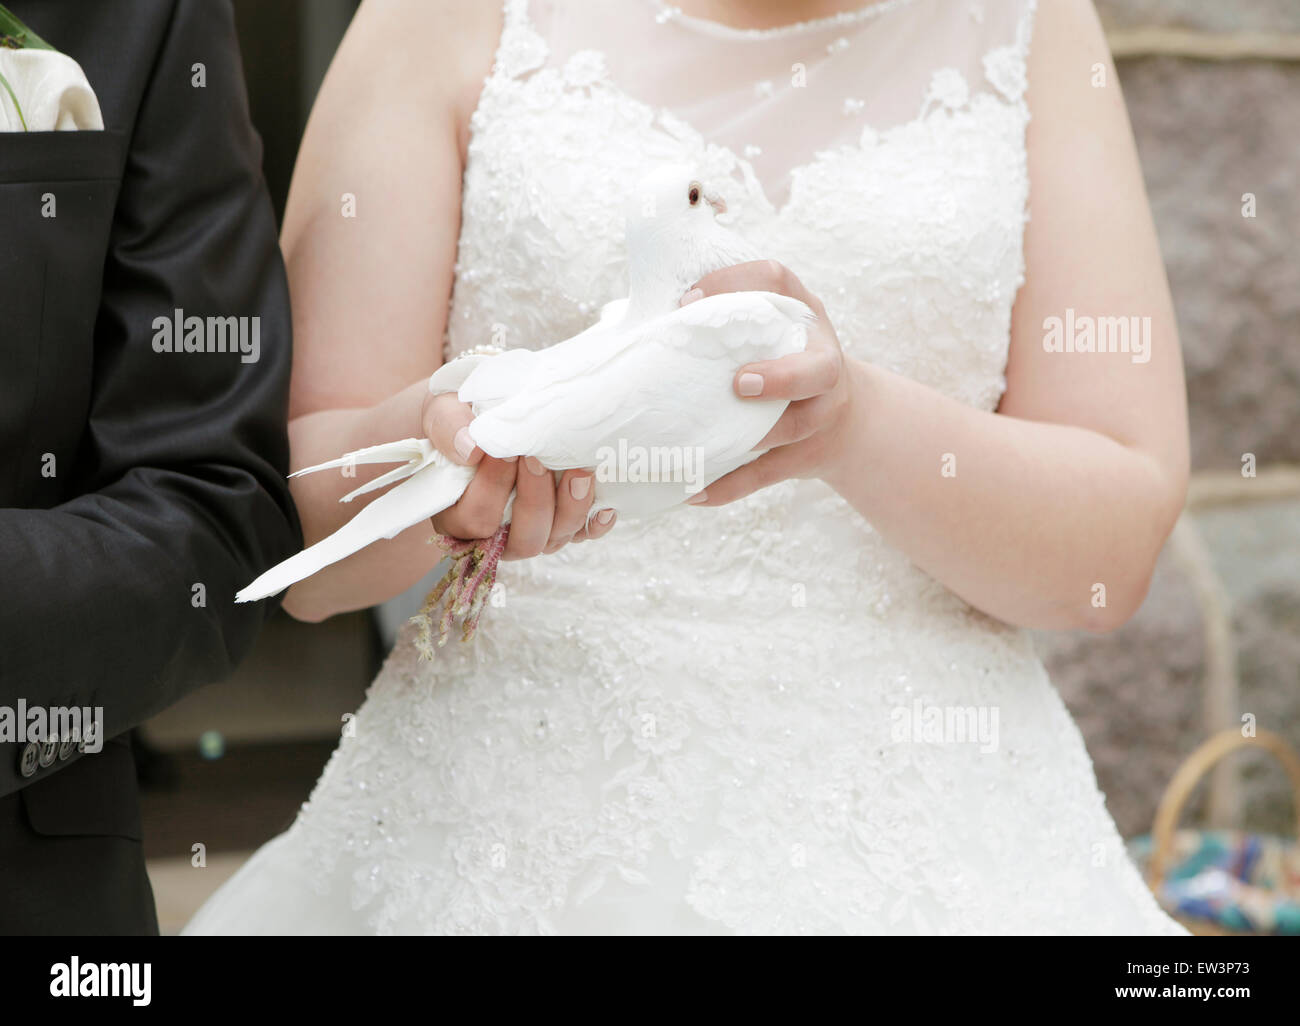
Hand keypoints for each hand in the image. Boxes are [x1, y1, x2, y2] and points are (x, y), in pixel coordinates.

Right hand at [419, 390, 616, 557]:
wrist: (486, 412)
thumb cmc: (460, 417)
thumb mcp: (443, 412)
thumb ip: (448, 428)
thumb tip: (472, 449)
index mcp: (458, 515)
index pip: (476, 519)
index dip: (491, 489)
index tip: (504, 452)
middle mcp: (496, 533)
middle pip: (522, 540)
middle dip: (535, 499)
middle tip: (538, 457)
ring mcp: (532, 530)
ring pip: (554, 540)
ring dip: (570, 508)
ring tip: (579, 470)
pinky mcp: (561, 522)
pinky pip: (583, 534)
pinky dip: (596, 523)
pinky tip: (606, 504)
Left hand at [681, 261, 855, 504]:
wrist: (847, 422)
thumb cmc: (783, 362)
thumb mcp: (772, 331)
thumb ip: (726, 321)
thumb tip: (635, 318)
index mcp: (803, 317)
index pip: (778, 281)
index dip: (735, 284)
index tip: (689, 300)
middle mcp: (823, 362)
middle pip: (819, 369)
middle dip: (784, 377)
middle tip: (740, 384)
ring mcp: (823, 413)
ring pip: (796, 428)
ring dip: (754, 436)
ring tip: (707, 444)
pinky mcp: (808, 455)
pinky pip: (768, 474)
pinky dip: (731, 486)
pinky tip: (694, 493)